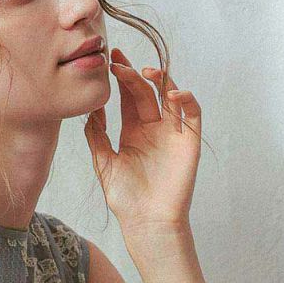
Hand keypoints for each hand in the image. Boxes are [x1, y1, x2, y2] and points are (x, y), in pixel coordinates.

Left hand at [83, 46, 201, 234]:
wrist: (146, 222)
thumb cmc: (125, 199)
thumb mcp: (104, 163)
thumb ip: (97, 136)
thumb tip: (91, 109)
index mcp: (134, 132)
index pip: (128, 97)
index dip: (121, 77)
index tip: (111, 60)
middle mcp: (154, 129)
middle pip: (146, 92)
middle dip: (133, 74)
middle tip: (120, 62)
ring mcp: (172, 134)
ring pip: (171, 96)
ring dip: (161, 80)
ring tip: (146, 72)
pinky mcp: (189, 142)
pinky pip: (193, 114)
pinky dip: (187, 99)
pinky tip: (172, 94)